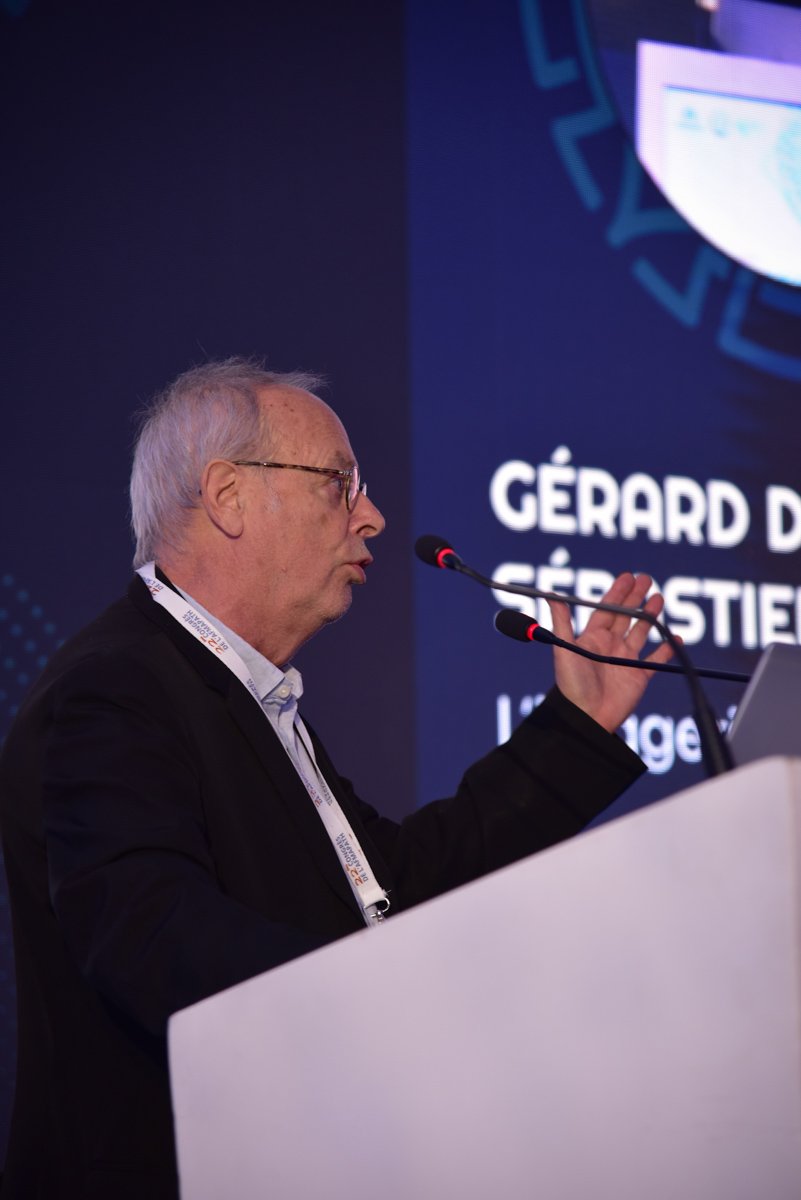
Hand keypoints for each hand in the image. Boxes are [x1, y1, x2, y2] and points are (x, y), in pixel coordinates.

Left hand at [548, 572, 673, 733]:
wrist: (587, 717)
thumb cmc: (572, 684)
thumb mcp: (564, 648)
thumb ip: (561, 621)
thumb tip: (550, 594)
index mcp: (593, 638)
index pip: (607, 609)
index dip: (617, 593)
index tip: (627, 577)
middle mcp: (609, 646)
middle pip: (625, 616)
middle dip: (635, 598)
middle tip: (647, 578)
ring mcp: (625, 660)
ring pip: (641, 632)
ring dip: (650, 616)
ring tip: (658, 599)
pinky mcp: (639, 676)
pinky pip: (656, 659)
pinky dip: (666, 649)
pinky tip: (675, 637)